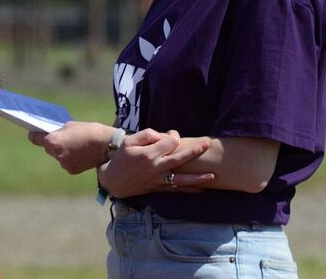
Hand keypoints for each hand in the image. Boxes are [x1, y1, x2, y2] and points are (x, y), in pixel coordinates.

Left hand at [28, 121, 111, 173]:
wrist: (108, 146)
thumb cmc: (89, 131)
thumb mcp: (70, 125)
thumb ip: (58, 130)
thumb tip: (52, 133)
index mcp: (53, 141)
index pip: (34, 138)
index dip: (34, 134)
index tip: (35, 132)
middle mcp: (56, 154)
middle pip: (47, 148)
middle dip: (52, 143)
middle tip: (60, 137)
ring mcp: (64, 164)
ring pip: (57, 156)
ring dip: (61, 151)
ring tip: (73, 144)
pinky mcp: (72, 170)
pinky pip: (66, 162)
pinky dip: (69, 158)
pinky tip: (79, 152)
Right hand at [98, 129, 213, 198]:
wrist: (113, 180)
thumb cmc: (121, 158)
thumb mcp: (129, 141)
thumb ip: (147, 135)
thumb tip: (163, 135)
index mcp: (148, 154)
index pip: (169, 142)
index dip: (174, 135)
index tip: (172, 135)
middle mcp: (156, 167)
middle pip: (180, 159)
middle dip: (195, 151)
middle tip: (207, 144)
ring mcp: (158, 180)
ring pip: (182, 179)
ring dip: (198, 177)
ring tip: (213, 175)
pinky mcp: (158, 188)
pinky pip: (177, 190)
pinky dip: (190, 190)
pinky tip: (202, 189)